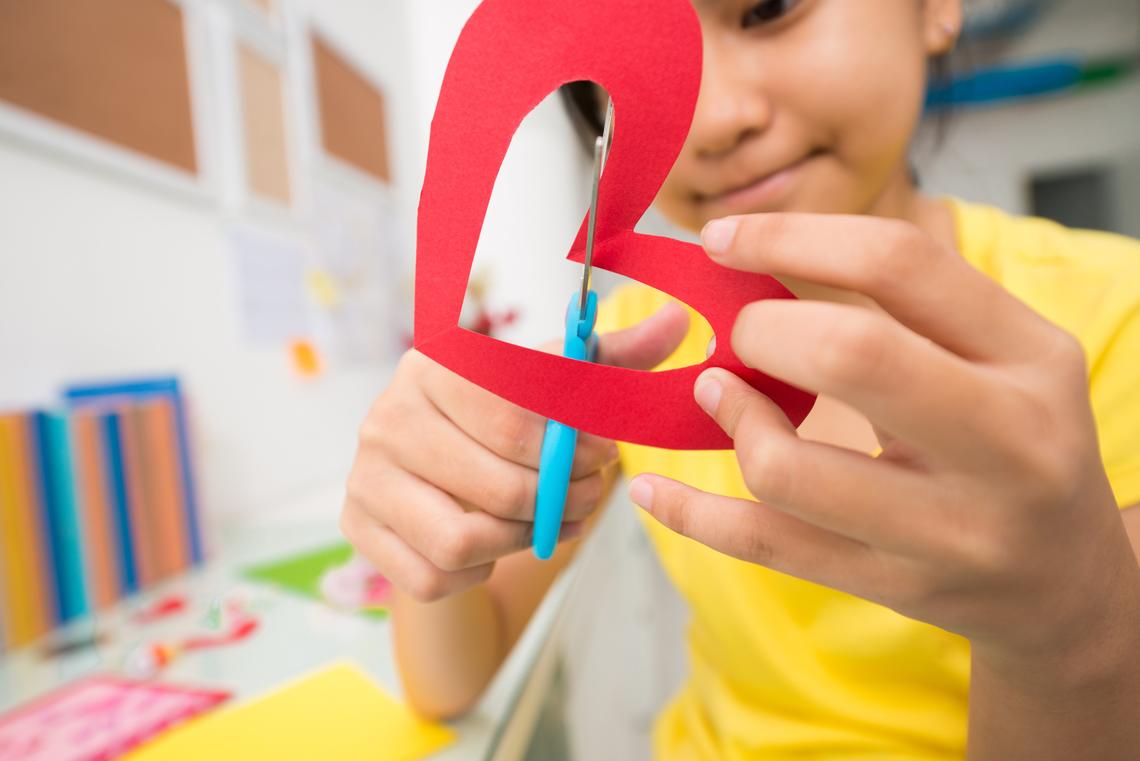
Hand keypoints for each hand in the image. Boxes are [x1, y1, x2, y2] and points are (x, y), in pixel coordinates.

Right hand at [342, 302, 688, 602]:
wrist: (434, 473)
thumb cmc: (502, 423)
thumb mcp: (554, 386)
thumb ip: (611, 358)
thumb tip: (677, 319)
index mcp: (433, 366)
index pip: (512, 415)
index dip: (573, 446)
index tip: (607, 456)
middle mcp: (387, 416)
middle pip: (495, 484)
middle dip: (559, 500)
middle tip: (590, 499)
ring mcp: (365, 476)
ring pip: (462, 538)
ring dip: (521, 539)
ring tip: (550, 522)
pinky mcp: (357, 528)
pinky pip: (432, 575)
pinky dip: (476, 570)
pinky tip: (494, 544)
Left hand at [630, 213, 1139, 675]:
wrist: (1067, 582)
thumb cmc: (1017, 442)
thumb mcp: (1000, 355)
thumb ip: (902, 305)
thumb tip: (758, 254)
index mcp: (1029, 356)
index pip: (898, 263)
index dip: (788, 237)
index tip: (724, 239)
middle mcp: (1004, 444)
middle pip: (850, 354)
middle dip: (761, 331)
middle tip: (739, 334)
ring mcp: (949, 530)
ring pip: (790, 468)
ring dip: (729, 419)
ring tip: (718, 396)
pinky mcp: (894, 586)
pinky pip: (767, 546)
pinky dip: (694, 514)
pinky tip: (654, 489)